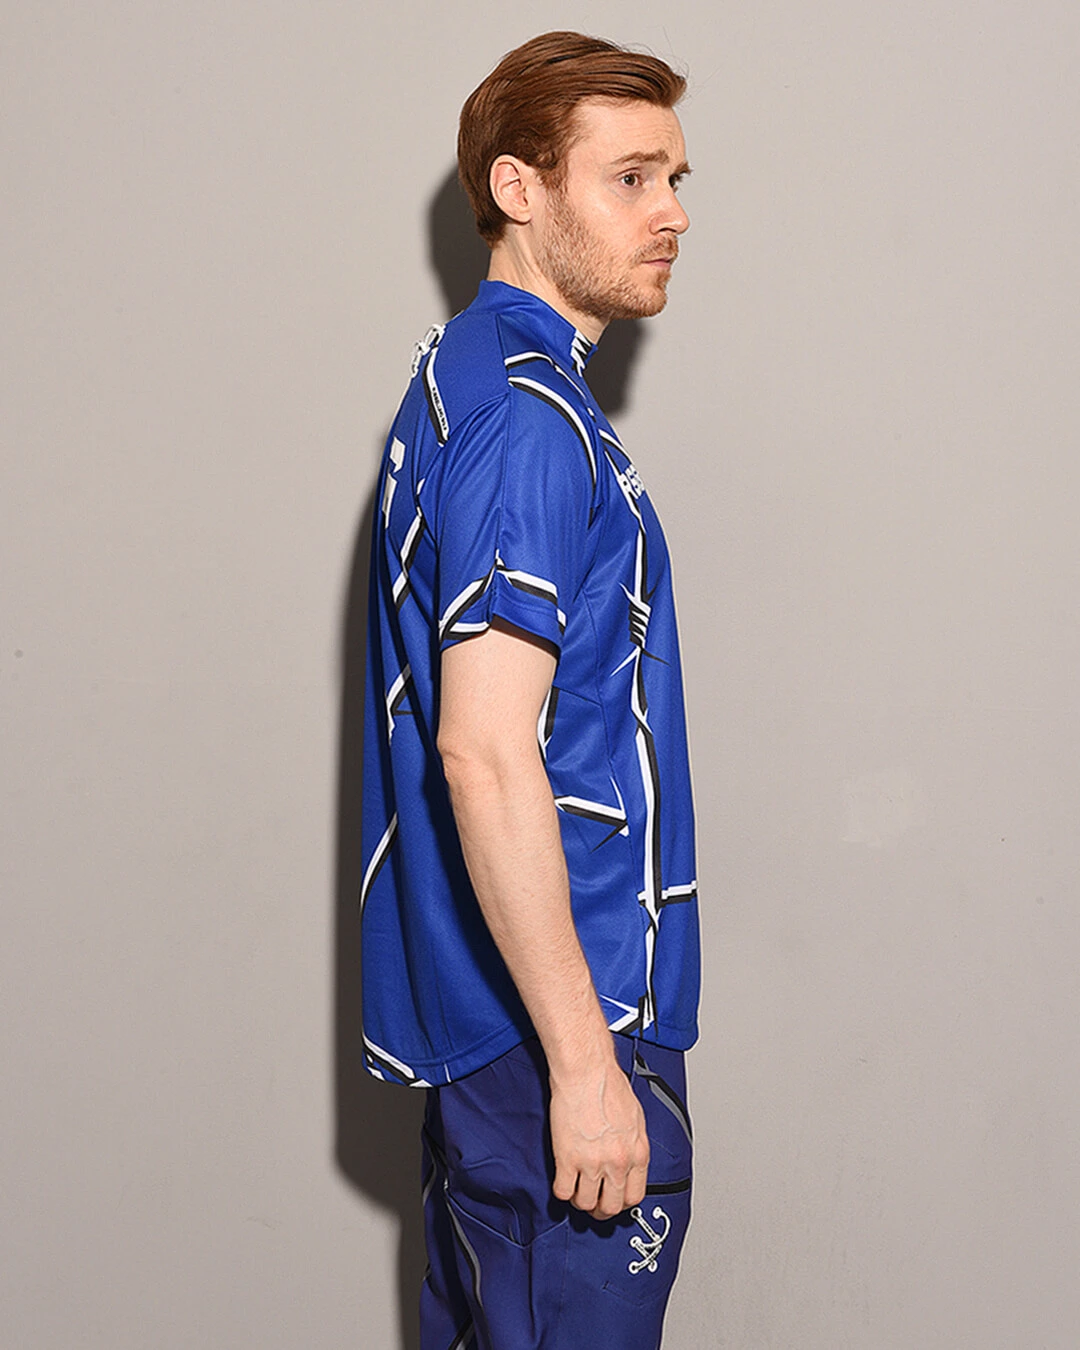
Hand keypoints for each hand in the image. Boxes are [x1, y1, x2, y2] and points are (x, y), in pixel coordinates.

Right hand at [549, 1062, 649, 1219]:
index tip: (613, 1200)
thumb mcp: (635, 1117)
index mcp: (637, 1153)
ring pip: (586, 1203)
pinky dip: (561, 1191)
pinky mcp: (567, 1158)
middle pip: (611, 1206)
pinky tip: (562, 1180)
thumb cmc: (609, 1085)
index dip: (621, 1203)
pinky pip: (563, 1191)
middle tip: (593, 1203)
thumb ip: (633, 1144)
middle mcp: (618, 1163)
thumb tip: (628, 1158)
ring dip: (580, 1201)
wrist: (587, 1071)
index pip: (634, 1196)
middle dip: (601, 1210)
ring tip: (576, 1191)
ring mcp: (592, 1163)